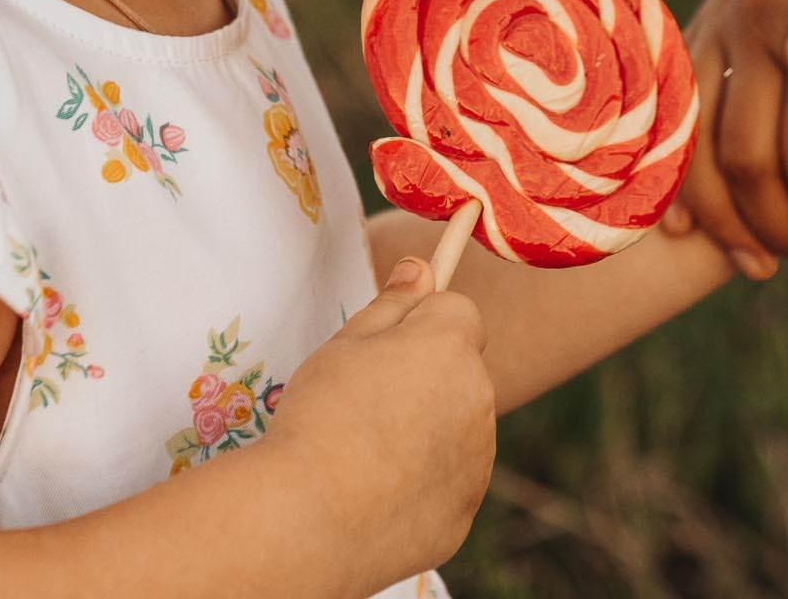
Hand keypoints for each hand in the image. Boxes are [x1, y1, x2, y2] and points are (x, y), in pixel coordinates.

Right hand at [269, 257, 496, 583]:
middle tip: (363, 403)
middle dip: (424, 378)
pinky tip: (374, 495)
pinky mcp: (464, 513)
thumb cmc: (319, 417)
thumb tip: (421, 268)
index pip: (458, 312)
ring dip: (427, 431)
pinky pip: (449, 483)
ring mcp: (477, 461)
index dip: (420, 323)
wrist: (308, 519)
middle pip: (460, 372)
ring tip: (363, 454)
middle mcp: (479, 400)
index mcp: (451, 347)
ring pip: (458, 429)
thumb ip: (391, 304)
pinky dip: (423, 484)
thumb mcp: (344, 344)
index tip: (382, 346)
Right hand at [674, 0, 787, 274]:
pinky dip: (681, 160)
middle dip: (781, 229)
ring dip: (719, 212)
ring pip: (693, 141)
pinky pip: (679, 98)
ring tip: (757, 251)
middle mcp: (757, 21)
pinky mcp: (717, 0)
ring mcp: (726, 9)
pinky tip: (694, 208)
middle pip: (744, 165)